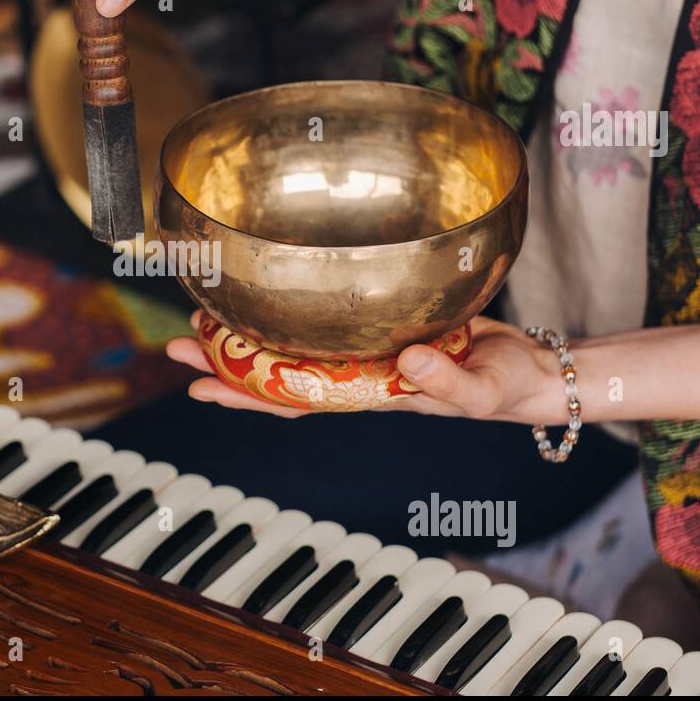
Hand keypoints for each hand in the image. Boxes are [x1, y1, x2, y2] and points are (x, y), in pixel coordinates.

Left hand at [166, 313, 562, 422]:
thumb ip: (446, 382)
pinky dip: (291, 313)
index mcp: (365, 395)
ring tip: (200, 323)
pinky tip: (268, 301)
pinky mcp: (378, 324)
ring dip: (246, 337)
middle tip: (174, 347)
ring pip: (289, 345)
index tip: (198, 385)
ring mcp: (361, 351)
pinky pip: (323, 322)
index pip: (291, 399)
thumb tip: (404, 363)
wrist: (525, 370)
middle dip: (223, 364)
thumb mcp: (478, 391)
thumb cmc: (502, 386)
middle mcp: (351, 375)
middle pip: (274, 374)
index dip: (244, 395)